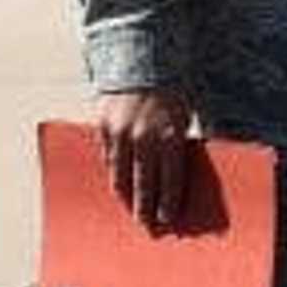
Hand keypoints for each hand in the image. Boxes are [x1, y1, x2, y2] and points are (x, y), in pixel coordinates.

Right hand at [93, 87, 197, 229]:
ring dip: (125, 196)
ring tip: (130, 210)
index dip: (167, 204)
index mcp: (169, 137)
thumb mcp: (183, 119)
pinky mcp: (103, 127)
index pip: (169, 181)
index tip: (166, 222)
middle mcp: (143, 138)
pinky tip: (117, 185)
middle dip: (145, 208)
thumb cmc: (172, 94)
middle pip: (142, 184)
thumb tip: (177, 181)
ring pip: (120, 175)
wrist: (143, 60)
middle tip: (146, 226)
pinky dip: (113, 173)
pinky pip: (107, 158)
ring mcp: (120, 133)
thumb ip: (178, 148)